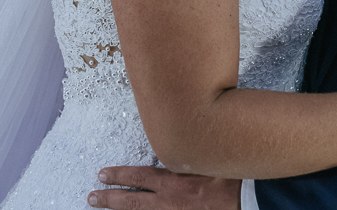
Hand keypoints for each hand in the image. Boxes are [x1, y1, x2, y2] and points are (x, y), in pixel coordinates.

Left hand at [87, 166, 239, 209]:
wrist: (246, 203)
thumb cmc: (231, 179)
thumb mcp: (209, 158)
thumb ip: (192, 152)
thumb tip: (184, 134)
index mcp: (173, 182)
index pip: (138, 177)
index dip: (119, 176)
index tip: (102, 174)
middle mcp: (167, 202)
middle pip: (131, 202)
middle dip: (110, 199)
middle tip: (91, 197)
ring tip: (101, 207)